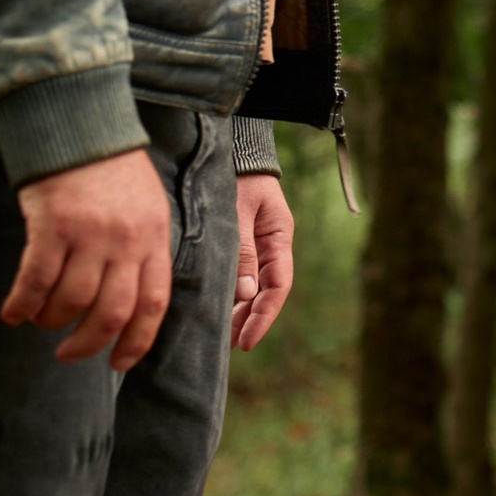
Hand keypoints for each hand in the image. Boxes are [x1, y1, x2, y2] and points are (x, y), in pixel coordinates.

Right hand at [0, 147, 172, 369]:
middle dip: (88, 344)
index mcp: (154, 237)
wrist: (79, 124)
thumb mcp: (146, 207)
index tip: (118, 363)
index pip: (153, 303)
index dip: (137, 341)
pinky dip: (22, 305)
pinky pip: (35, 282)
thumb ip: (141, 249)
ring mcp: (90, 234)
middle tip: (68, 354)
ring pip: (70, 302)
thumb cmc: (111, 169)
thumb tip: (128, 301)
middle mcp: (126, 240)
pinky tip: (11, 313)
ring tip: (39, 321)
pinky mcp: (52, 227)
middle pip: (112, 313)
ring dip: (50, 321)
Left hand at [232, 173, 295, 351]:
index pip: (277, 287)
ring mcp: (256, 243)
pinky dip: (230, 293)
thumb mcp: (239, 211)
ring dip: (239, 311)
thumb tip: (244, 294)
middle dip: (249, 321)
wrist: (235, 148)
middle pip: (265, 292)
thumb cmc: (237, 175)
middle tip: (230, 347)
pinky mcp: (239, 241)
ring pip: (251, 286)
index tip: (246, 342)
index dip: (264, 318)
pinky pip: (238, 274)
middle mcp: (271, 245)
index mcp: (279, 237)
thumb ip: (242, 251)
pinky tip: (216, 308)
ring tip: (222, 337)